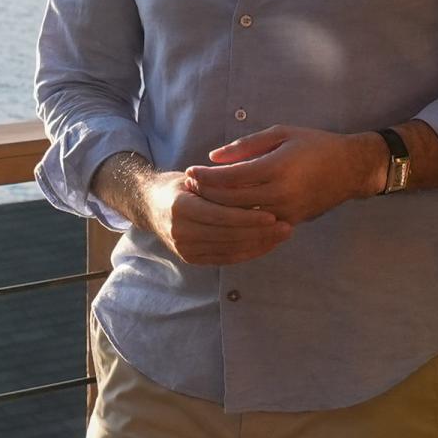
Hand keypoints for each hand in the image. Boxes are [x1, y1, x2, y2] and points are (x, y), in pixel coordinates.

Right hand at [134, 164, 292, 266]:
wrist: (150, 206)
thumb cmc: (179, 186)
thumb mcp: (193, 178)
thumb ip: (216, 185)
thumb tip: (251, 185)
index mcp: (181, 208)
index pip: (221, 217)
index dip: (248, 218)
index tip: (273, 215)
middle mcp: (180, 232)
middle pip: (229, 236)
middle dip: (260, 234)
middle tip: (287, 227)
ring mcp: (185, 249)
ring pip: (230, 250)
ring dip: (259, 245)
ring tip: (282, 235)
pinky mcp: (192, 259)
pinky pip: (226, 258)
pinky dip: (249, 253)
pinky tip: (267, 245)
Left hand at [182, 126, 380, 224]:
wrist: (351, 169)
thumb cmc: (314, 145)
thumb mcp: (281, 134)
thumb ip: (246, 146)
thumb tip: (213, 158)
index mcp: (277, 167)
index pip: (230, 177)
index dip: (206, 177)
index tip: (190, 172)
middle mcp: (281, 193)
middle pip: (231, 200)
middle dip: (206, 194)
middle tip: (189, 188)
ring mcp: (286, 212)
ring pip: (242, 217)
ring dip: (218, 211)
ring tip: (201, 201)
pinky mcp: (291, 223)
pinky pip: (257, 227)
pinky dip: (237, 222)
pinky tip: (222, 215)